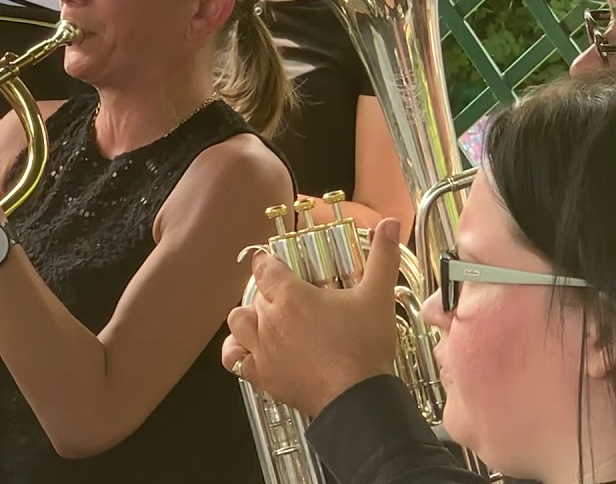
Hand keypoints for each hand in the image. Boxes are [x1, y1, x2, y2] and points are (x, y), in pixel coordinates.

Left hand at [221, 218, 402, 416]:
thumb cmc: (365, 347)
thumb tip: (389, 224)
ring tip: (269, 320)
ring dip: (249, 317)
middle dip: (269, 294)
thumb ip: (381, 257)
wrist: (358, 398)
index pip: (264, 267)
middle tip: (291, 300)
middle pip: (255, 295)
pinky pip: (233, 358)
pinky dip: (237, 351)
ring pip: (238, 321)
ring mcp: (261, 348)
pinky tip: (250, 349)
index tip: (278, 266)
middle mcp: (269, 319)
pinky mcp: (261, 375)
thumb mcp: (377, 297)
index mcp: (291, 296)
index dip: (269, 264)